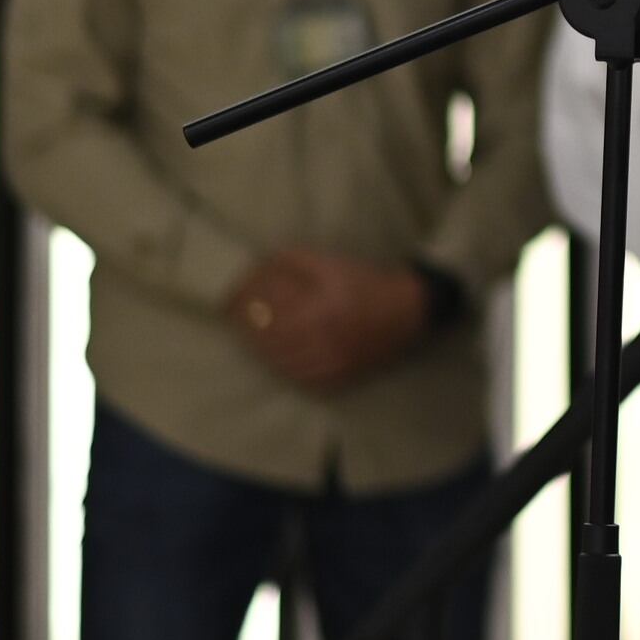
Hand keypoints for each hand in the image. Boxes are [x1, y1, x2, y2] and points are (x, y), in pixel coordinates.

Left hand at [228, 248, 431, 389]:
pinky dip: (283, 368)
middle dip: (246, 329)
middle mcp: (323, 341)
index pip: (268, 313)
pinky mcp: (339, 377)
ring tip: (251, 336)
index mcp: (320, 310)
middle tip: (234, 318)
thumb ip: (296, 260)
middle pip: (269, 341)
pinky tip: (277, 357)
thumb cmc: (367, 283)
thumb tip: (263, 262)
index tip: (230, 299)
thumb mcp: (333, 263)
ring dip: (261, 350)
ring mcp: (331, 363)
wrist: (409, 310)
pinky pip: (301, 379)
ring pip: (281, 363)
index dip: (245, 306)